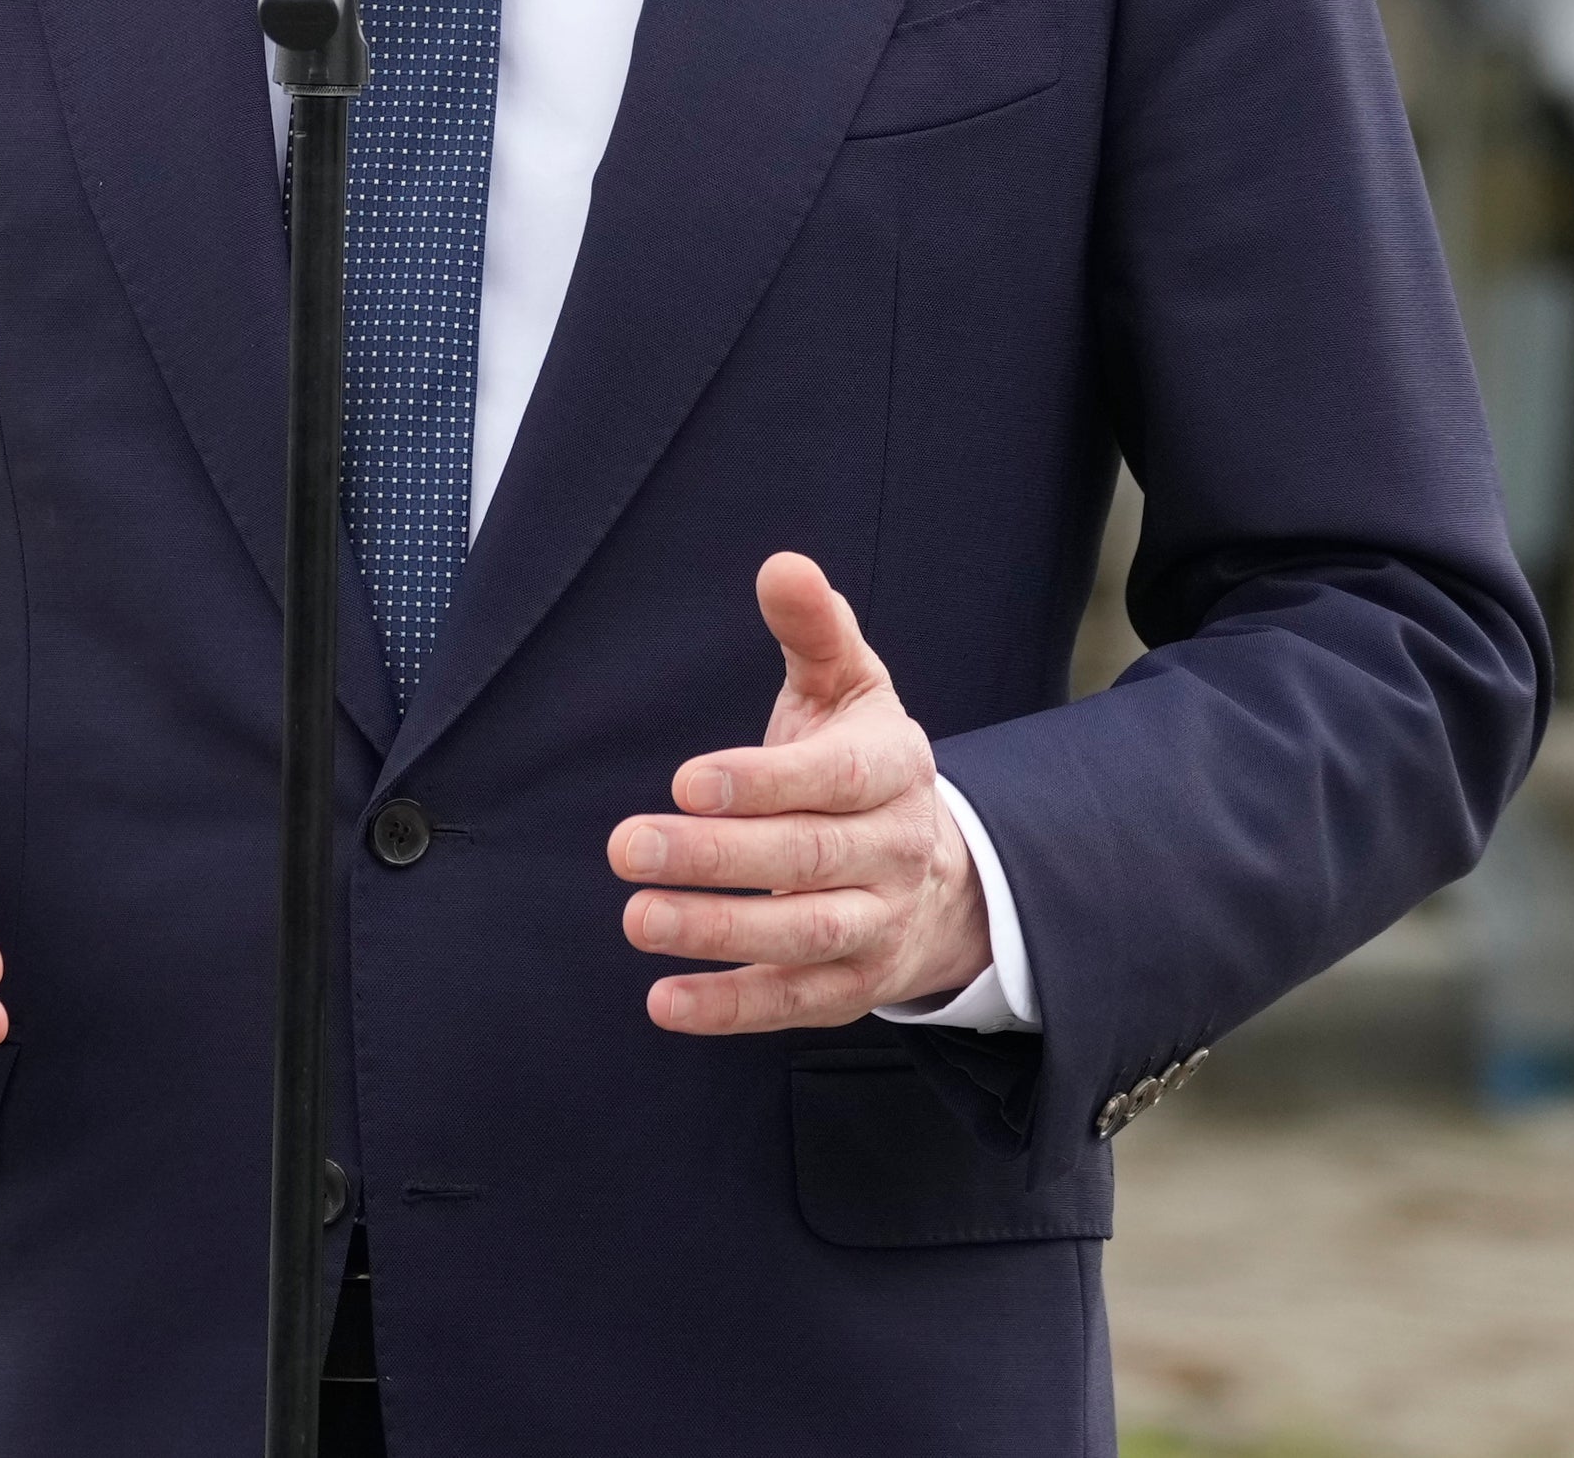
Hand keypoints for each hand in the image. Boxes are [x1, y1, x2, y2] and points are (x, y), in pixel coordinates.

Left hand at [608, 552, 988, 1032]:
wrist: (945, 877)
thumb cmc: (863, 764)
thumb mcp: (852, 689)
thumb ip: (814, 630)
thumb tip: (782, 564)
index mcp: (894, 769)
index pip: (836, 779)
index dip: (764, 781)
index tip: (686, 780)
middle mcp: (896, 851)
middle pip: (810, 859)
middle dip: (718, 856)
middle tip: (627, 845)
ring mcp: (878, 926)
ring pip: (804, 938)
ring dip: (718, 933)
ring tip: (636, 917)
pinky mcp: (853, 987)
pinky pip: (794, 1004)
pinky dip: (731, 1008)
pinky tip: (663, 1001)